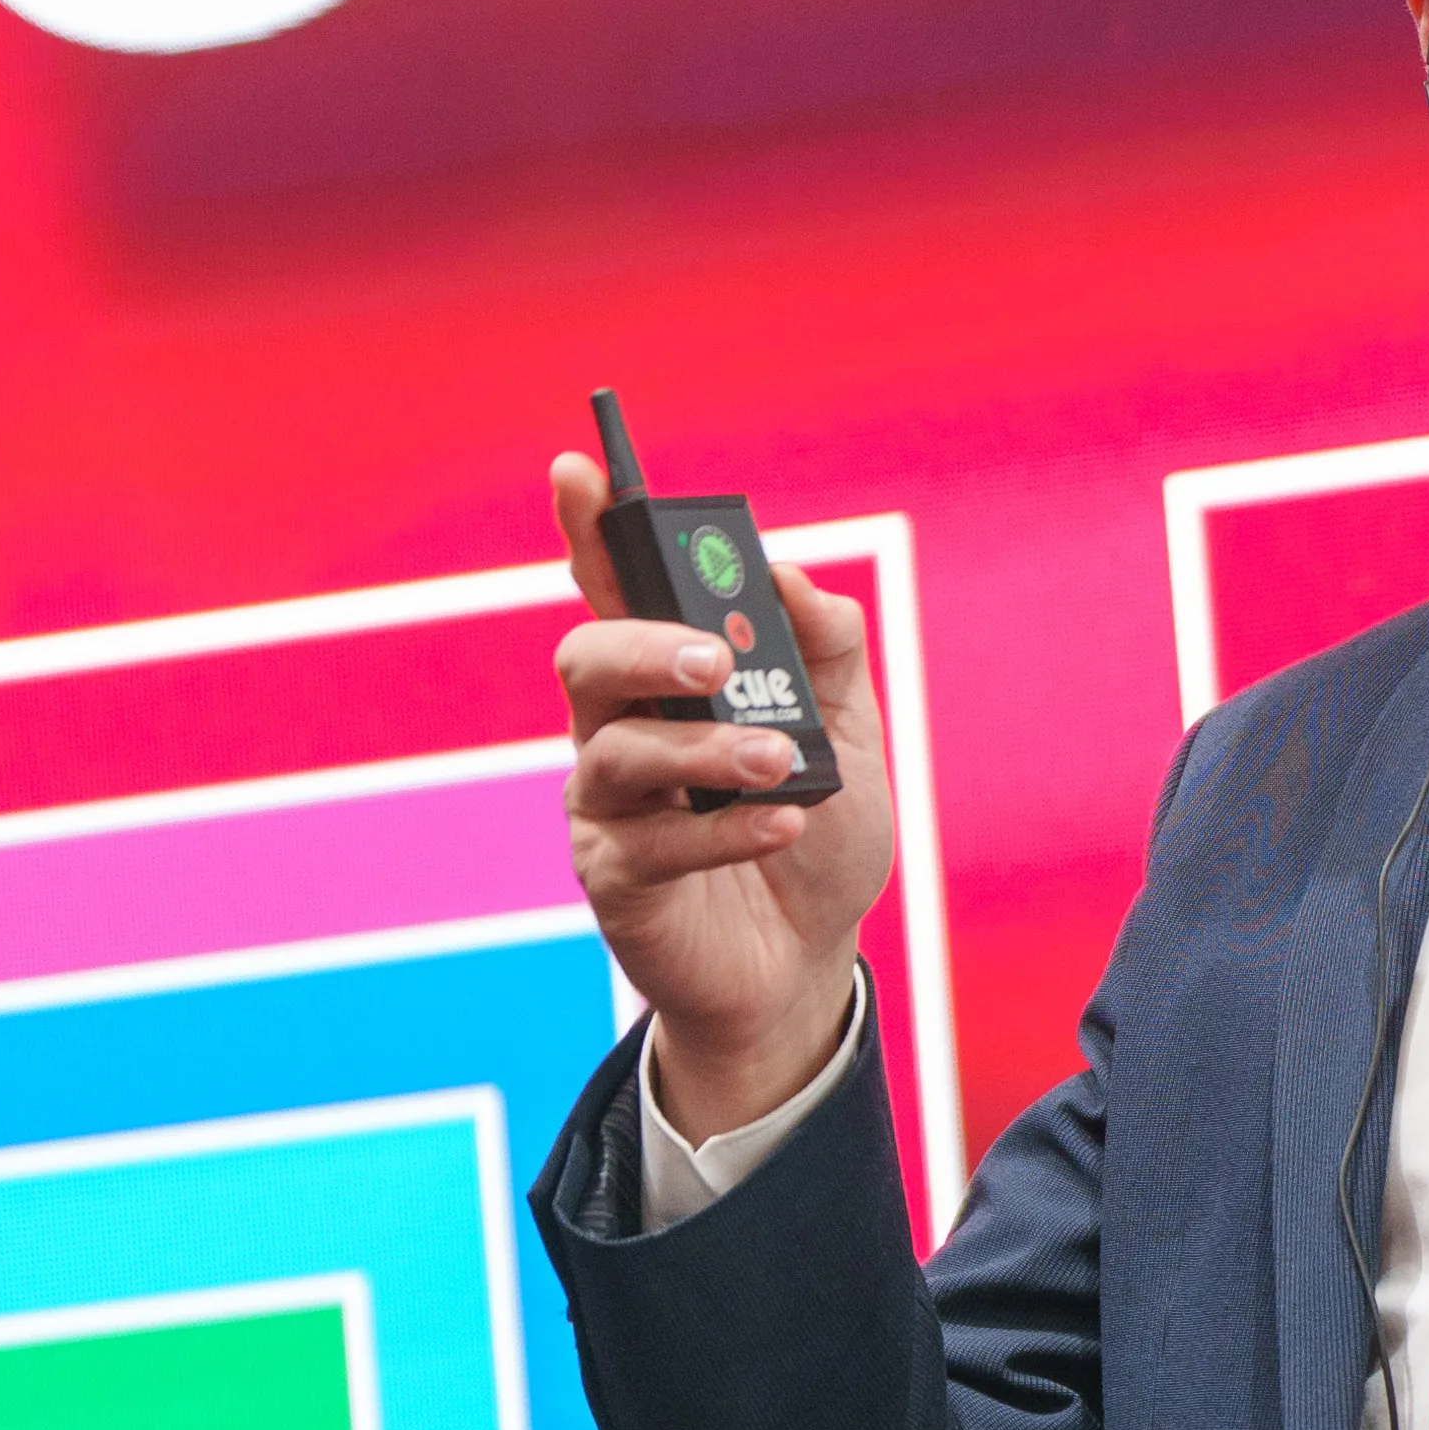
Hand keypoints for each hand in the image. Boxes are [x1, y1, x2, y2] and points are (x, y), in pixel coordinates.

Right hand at [548, 457, 901, 1136]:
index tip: (579, 466)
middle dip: (645, 646)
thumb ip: (826, 649)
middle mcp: (619, 731)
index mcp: (666, 681)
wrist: (810, 963)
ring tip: (783, 767)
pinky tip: (784, 825)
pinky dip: (727, 829)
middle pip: (587, 658)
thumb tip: (790, 578)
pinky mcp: (616, 880)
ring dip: (708, 751)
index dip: (591, 528)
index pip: (616, 589)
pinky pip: (654, 844)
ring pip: (619, 752)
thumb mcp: (849, 733)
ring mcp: (608, 807)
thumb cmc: (814, 835)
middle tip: (714, 664)